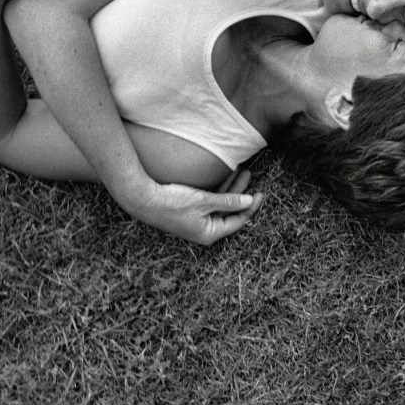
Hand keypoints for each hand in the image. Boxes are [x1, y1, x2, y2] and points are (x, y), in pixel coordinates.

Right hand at [133, 179, 265, 245]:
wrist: (143, 199)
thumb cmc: (172, 203)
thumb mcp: (204, 201)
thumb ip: (228, 201)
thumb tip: (248, 201)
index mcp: (210, 234)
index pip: (238, 221)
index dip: (251, 206)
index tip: (261, 193)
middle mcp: (205, 230)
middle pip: (230, 211)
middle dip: (241, 192)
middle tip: (250, 175)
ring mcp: (197, 221)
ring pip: (221, 203)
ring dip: (231, 188)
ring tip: (241, 170)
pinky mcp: (190, 211)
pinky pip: (211, 200)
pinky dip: (219, 189)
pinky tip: (226, 175)